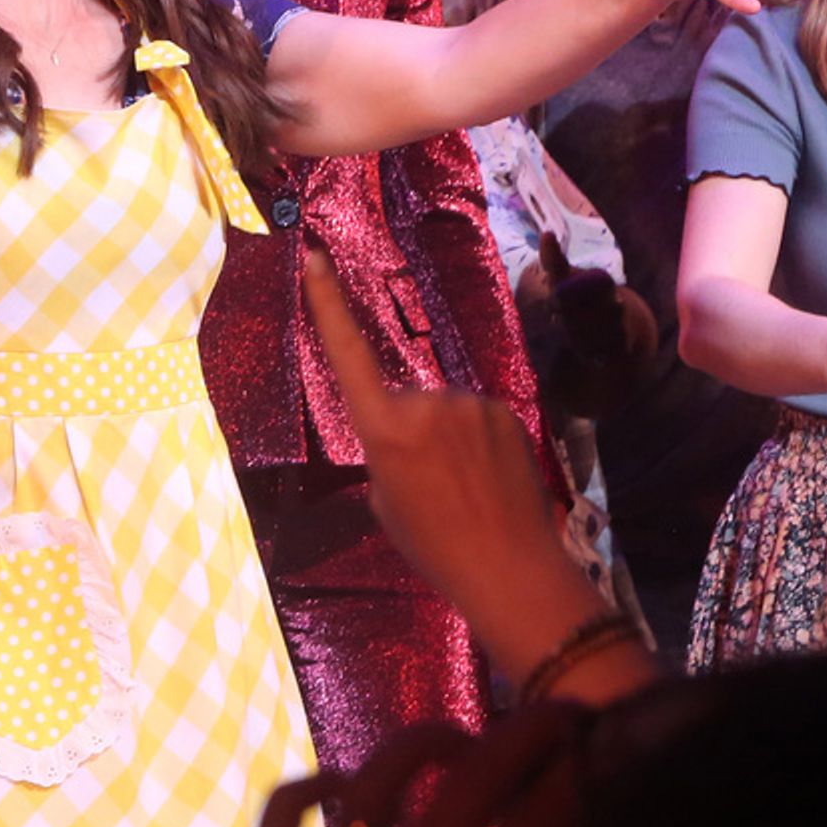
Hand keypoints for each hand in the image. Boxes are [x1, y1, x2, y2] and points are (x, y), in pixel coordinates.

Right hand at [302, 252, 565, 638]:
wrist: (511, 568)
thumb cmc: (435, 546)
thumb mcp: (386, 503)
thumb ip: (387, 454)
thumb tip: (405, 434)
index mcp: (384, 428)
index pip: (348, 354)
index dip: (328, 303)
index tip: (314, 258)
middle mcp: (426, 402)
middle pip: (407, 402)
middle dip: (414, 432)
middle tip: (433, 486)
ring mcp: (470, 403)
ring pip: (446, 411)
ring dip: (450, 439)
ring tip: (467, 488)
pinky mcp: (504, 409)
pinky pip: (478, 417)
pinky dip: (480, 442)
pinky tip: (491, 479)